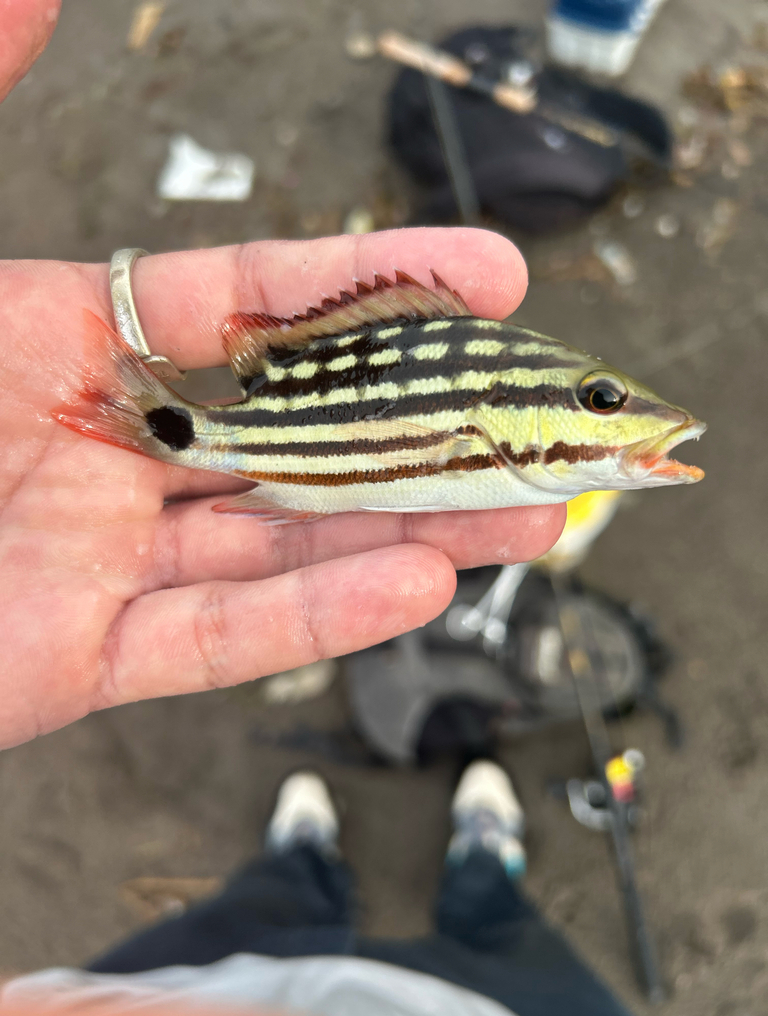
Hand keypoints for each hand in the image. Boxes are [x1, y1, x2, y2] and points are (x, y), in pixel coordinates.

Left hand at [0, 8, 563, 750]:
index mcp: (72, 339)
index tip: (486, 277)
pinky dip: (316, 612)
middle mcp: (109, 446)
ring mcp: (102, 554)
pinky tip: (418, 580)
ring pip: (283, 541)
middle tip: (541, 420)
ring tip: (529, 515)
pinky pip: (217, 635)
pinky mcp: (80, 654)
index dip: (375, 287)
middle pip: (302, 436)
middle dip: (432, 431)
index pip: (260, 305)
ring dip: (414, 527)